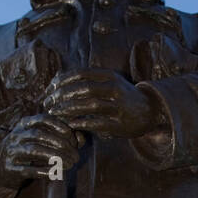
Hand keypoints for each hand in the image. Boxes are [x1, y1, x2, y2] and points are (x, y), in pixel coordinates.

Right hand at [0, 110, 84, 187]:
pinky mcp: (11, 169)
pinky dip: (45, 171)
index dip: (60, 127)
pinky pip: (28, 170)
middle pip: (40, 135)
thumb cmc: (27, 151)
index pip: (43, 119)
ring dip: (55, 157)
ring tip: (70, 164)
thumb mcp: (41, 140)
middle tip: (76, 156)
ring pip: (34, 151)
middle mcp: (17, 136)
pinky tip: (57, 173)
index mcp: (25, 124)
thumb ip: (62, 137)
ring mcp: (12, 152)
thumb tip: (81, 138)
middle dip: (61, 145)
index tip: (73, 138)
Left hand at [41, 70, 157, 138]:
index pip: (81, 74)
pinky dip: (82, 123)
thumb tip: (55, 80)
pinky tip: (70, 124)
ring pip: (90, 105)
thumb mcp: (106, 82)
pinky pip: (98, 123)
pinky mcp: (120, 124)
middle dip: (62, 96)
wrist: (149, 110)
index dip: (62, 81)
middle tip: (48, 103)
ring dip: (69, 109)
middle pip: (84, 89)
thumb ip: (85, 80)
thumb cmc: (120, 96)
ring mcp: (119, 106)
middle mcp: (115, 89)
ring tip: (54, 113)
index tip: (49, 89)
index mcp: (109, 76)